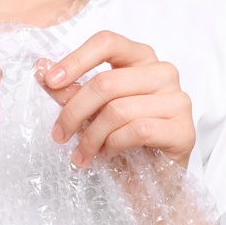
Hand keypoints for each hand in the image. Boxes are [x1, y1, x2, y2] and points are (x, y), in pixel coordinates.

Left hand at [33, 30, 195, 170]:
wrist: (153, 182)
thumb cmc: (124, 141)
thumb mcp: (92, 113)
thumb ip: (71, 90)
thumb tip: (41, 69)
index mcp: (141, 58)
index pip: (107, 42)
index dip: (76, 59)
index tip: (50, 81)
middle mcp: (163, 72)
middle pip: (106, 81)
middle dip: (74, 111)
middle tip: (59, 134)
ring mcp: (178, 100)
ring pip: (119, 110)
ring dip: (91, 136)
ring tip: (84, 152)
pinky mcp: (184, 130)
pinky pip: (137, 130)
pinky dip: (114, 145)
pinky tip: (108, 154)